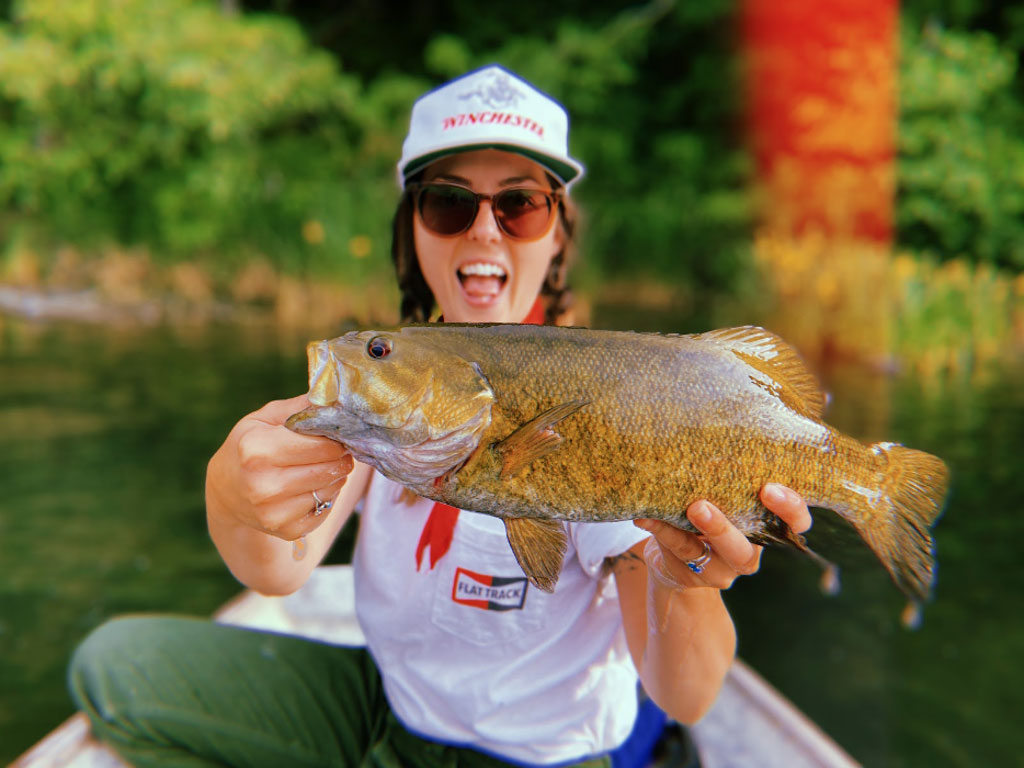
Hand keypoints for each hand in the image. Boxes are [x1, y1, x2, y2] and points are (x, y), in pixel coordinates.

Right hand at [206, 394, 353, 540]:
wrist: (227, 491)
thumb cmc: (250, 446)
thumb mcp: (266, 418)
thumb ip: (300, 407)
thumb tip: (336, 398)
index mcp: (256, 450)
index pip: (322, 445)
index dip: (336, 437)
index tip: (337, 434)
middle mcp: (262, 484)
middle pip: (331, 467)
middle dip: (340, 456)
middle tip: (338, 449)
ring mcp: (273, 512)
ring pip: (332, 488)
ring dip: (335, 476)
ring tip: (321, 466)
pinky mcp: (287, 531)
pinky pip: (326, 509)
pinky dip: (326, 496)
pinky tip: (311, 487)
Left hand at [635, 484, 811, 590]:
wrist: (676, 556)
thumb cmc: (706, 509)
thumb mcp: (722, 491)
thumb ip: (727, 473)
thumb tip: (713, 420)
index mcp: (766, 527)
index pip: (795, 523)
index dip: (791, 509)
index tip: (770, 488)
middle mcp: (748, 553)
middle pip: (747, 550)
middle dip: (726, 528)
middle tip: (702, 504)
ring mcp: (721, 569)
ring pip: (715, 556)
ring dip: (699, 531)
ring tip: (687, 508)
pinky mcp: (693, 573)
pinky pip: (679, 550)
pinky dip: (662, 529)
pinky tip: (645, 515)